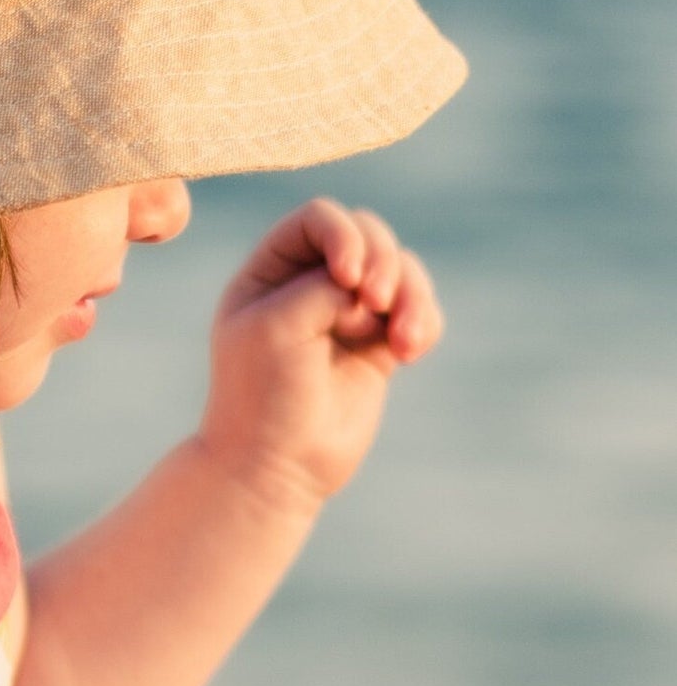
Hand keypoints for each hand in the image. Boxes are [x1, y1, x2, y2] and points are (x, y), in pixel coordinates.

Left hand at [198, 197, 445, 512]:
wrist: (276, 466)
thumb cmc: (263, 393)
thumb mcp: (279, 325)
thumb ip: (323, 285)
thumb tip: (371, 278)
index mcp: (267, 271)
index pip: (318, 219)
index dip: (344, 235)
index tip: (347, 277)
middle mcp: (305, 285)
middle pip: (367, 234)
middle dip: (384, 261)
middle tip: (375, 304)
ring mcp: (343, 314)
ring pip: (400, 272)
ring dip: (412, 295)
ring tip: (403, 340)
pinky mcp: (376, 345)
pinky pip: (416, 311)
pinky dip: (422, 322)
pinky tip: (409, 352)